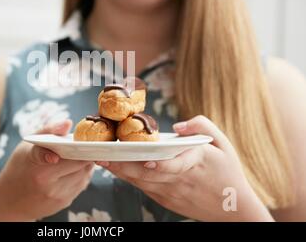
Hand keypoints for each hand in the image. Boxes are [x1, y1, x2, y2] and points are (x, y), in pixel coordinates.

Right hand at [0, 119, 93, 220]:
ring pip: (85, 174)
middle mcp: (49, 186)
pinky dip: (81, 174)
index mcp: (39, 170)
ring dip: (84, 163)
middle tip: (80, 144)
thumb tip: (68, 123)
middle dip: (83, 152)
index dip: (72, 150)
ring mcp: (59, 196)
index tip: (72, 147)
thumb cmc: (19, 168)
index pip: (60, 158)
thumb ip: (48, 131)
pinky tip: (70, 169)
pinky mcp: (65, 203)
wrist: (9, 202)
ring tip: (73, 156)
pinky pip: (82, 184)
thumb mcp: (26, 147)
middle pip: (80, 163)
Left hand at [96, 115, 273, 221]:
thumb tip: (178, 126)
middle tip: (103, 154)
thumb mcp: (223, 144)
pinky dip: (129, 178)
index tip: (145, 159)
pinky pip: (143, 188)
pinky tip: (115, 168)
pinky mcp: (165, 200)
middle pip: (148, 174)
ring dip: (121, 171)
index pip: (175, 165)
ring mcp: (171, 192)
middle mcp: (180, 180)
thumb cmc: (228, 172)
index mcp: (196, 163)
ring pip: (141, 182)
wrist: (233, 209)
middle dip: (124, 164)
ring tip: (102, 159)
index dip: (160, 164)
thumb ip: (202, 127)